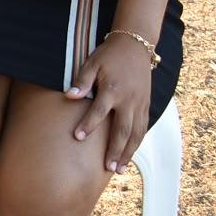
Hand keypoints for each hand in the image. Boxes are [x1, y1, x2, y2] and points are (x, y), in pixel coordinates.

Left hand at [67, 35, 153, 172]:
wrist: (135, 46)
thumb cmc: (109, 55)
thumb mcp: (92, 63)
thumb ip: (82, 81)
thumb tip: (68, 96)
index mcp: (113, 89)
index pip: (99, 111)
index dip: (88, 124)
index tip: (77, 137)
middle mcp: (129, 100)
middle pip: (123, 130)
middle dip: (115, 150)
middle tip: (108, 168)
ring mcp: (140, 103)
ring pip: (136, 133)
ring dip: (128, 152)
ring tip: (119, 169)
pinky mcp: (146, 104)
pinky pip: (143, 127)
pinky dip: (137, 142)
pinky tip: (130, 153)